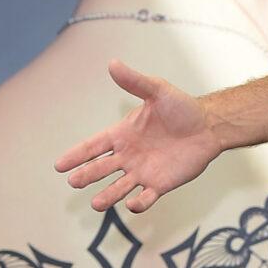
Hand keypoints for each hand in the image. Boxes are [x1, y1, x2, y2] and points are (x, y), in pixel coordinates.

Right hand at [54, 61, 222, 213]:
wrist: (208, 126)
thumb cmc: (182, 107)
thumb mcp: (157, 90)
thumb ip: (135, 82)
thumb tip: (113, 63)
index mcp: (122, 134)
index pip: (93, 147)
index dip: (76, 155)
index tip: (59, 166)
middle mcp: (129, 155)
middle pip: (102, 168)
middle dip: (87, 175)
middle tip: (74, 181)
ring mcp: (143, 171)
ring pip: (120, 186)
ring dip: (108, 195)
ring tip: (95, 203)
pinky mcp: (161, 184)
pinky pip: (147, 197)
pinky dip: (139, 203)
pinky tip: (132, 204)